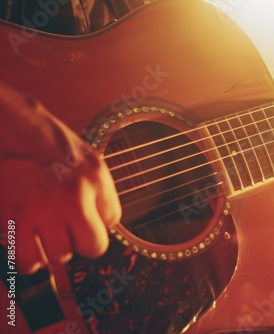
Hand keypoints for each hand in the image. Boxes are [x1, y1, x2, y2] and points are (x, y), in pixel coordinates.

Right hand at [0, 83, 120, 273]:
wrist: (7, 127)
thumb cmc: (45, 143)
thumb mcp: (88, 159)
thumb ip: (101, 192)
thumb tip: (106, 223)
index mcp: (93, 179)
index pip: (113, 222)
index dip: (99, 222)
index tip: (88, 220)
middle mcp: (71, 198)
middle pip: (92, 247)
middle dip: (82, 241)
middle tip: (68, 229)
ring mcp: (40, 211)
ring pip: (61, 257)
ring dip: (55, 248)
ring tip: (45, 231)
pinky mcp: (11, 220)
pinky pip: (28, 260)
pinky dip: (29, 258)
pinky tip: (27, 242)